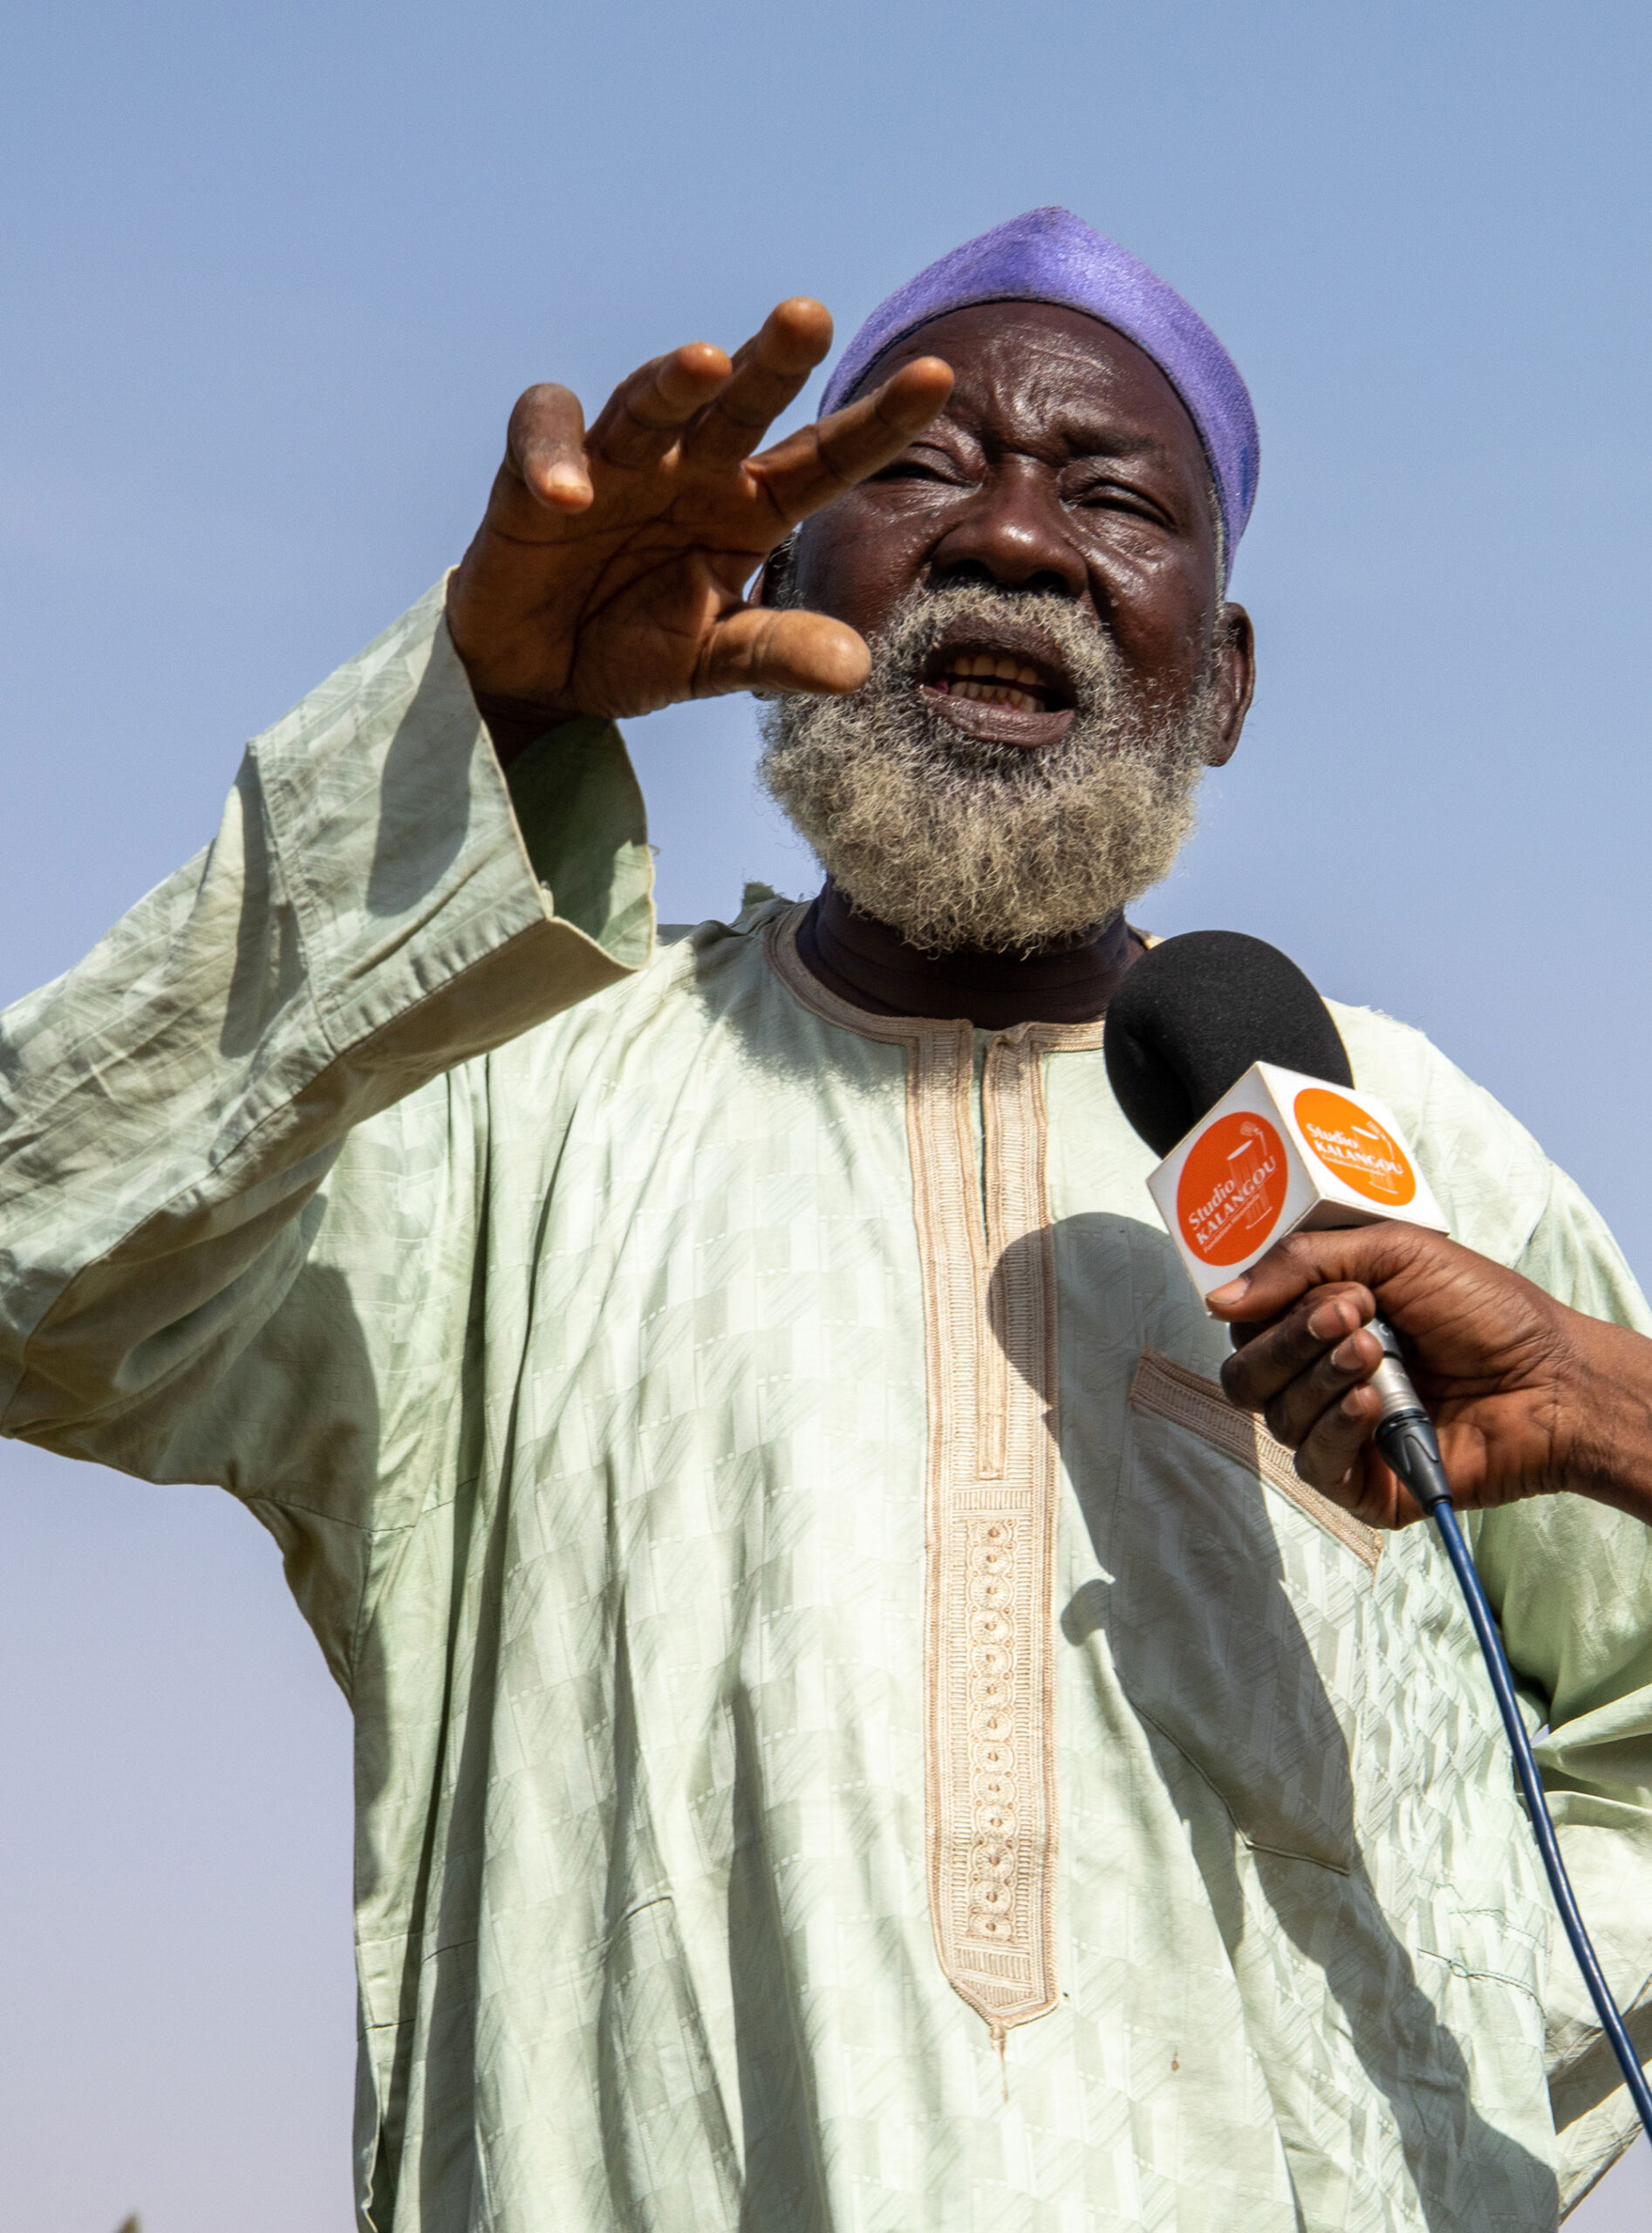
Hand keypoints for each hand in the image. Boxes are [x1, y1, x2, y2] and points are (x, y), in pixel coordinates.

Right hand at [445, 298, 951, 745]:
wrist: (539, 673)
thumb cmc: (636, 648)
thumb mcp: (713, 662)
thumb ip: (774, 655)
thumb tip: (856, 670)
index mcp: (749, 507)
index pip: (824, 458)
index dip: (876, 420)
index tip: (938, 378)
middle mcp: (692, 467)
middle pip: (741, 401)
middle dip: (774, 359)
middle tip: (810, 316)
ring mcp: (618, 462)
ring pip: (649, 399)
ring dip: (672, 380)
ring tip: (704, 364)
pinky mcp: (535, 472)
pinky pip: (545, 432)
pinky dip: (552, 454)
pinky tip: (570, 496)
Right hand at [1206, 1222, 1627, 1527]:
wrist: (1553, 1379)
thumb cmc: (1485, 1310)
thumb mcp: (1394, 1253)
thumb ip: (1302, 1263)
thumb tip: (1217, 1300)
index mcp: (1318, 1325)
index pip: (1245, 1327)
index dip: (1264, 1310)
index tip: (1324, 1292)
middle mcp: (1319, 1379)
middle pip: (1245, 1376)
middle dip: (1290, 1342)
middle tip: (1353, 1317)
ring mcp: (1338, 1433)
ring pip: (1276, 1417)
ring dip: (1322, 1379)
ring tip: (1380, 1355)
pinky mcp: (1362, 1484)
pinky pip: (1311, 1464)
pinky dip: (1334, 1429)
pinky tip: (1371, 1406)